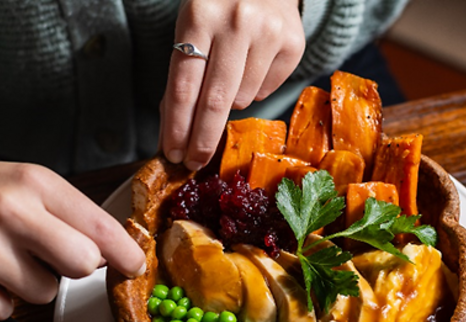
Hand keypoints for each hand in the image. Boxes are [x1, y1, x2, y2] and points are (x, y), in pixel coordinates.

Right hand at [0, 138, 144, 319]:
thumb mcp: (27, 182)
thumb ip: (72, 214)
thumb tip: (114, 254)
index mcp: (34, 183)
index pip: (101, 226)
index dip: (126, 253)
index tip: (134, 265)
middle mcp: (8, 212)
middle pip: (83, 265)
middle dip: (79, 268)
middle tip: (55, 256)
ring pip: (46, 294)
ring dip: (33, 283)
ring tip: (4, 257)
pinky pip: (6, 312)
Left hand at [160, 0, 304, 170]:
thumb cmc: (220, 6)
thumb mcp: (192, 27)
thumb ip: (182, 76)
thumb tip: (172, 134)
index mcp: (199, 16)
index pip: (183, 86)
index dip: (177, 127)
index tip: (173, 154)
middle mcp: (236, 23)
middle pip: (215, 102)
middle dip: (201, 139)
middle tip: (193, 162)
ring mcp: (269, 33)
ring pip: (242, 100)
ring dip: (230, 102)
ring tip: (230, 73)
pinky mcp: (293, 44)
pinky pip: (266, 91)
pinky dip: (254, 89)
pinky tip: (252, 64)